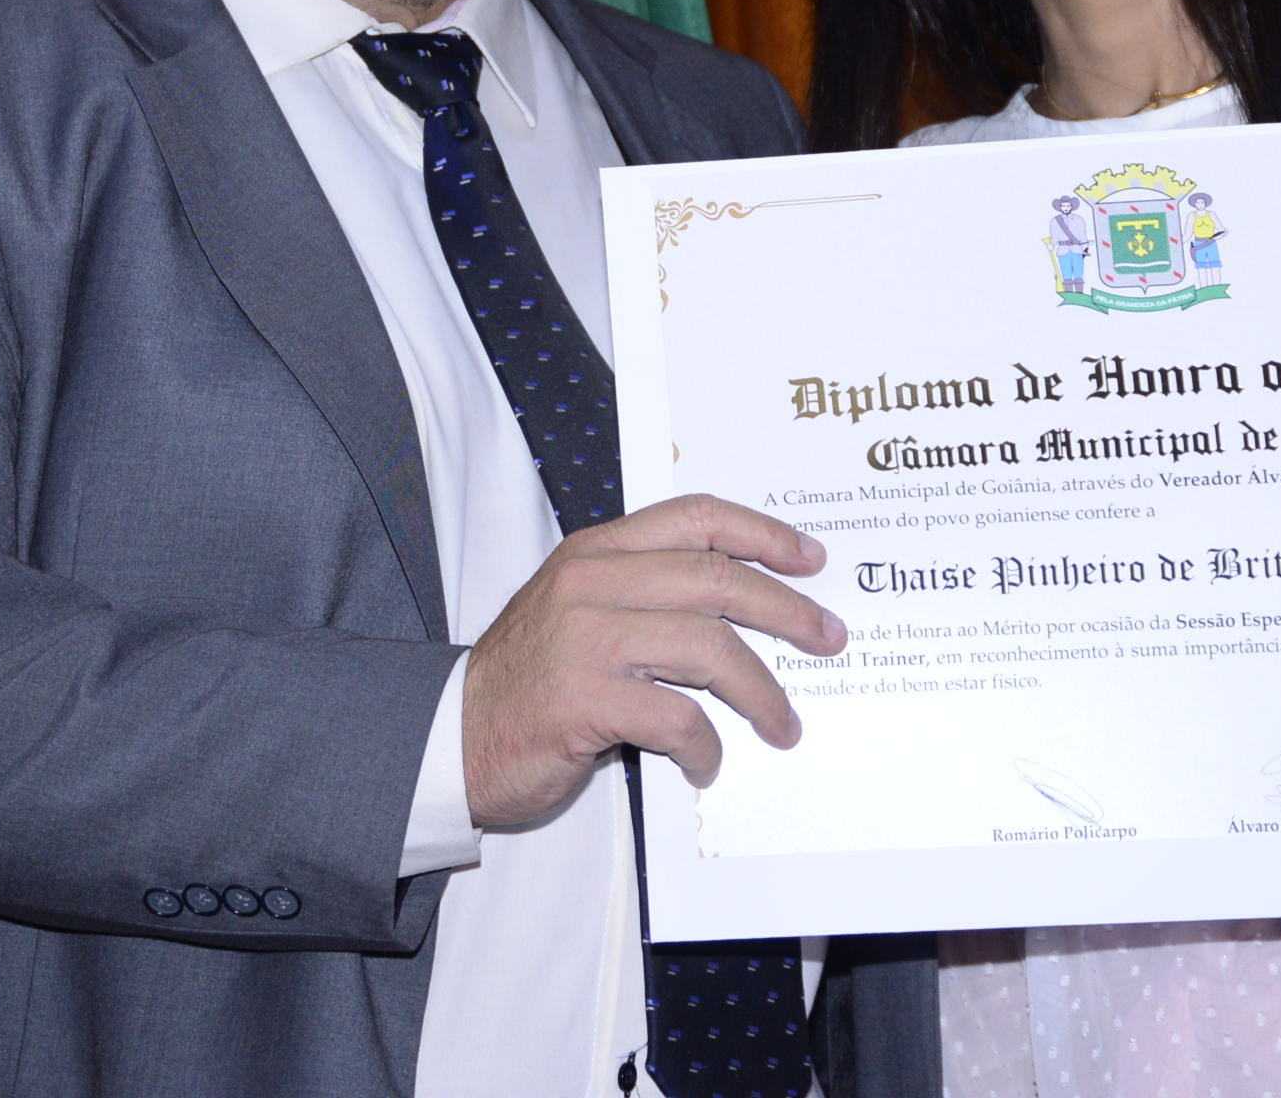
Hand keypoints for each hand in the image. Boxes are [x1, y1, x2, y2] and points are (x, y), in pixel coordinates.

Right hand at [462, 494, 846, 829]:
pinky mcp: (583, 700)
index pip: (695, 517)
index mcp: (597, 552)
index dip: (763, 533)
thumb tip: (748, 610)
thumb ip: (646, 595)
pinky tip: (707, 764)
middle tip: (828, 639)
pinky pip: (676, 718)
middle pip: (718, 579)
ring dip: (761, 691)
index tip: (811, 558)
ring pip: (709, 647)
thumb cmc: (530, 681)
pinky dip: (706, 746)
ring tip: (782, 723)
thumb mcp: (581, 612)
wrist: (452, 737)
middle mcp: (592, 583)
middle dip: (787, 610)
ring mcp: (585, 640)